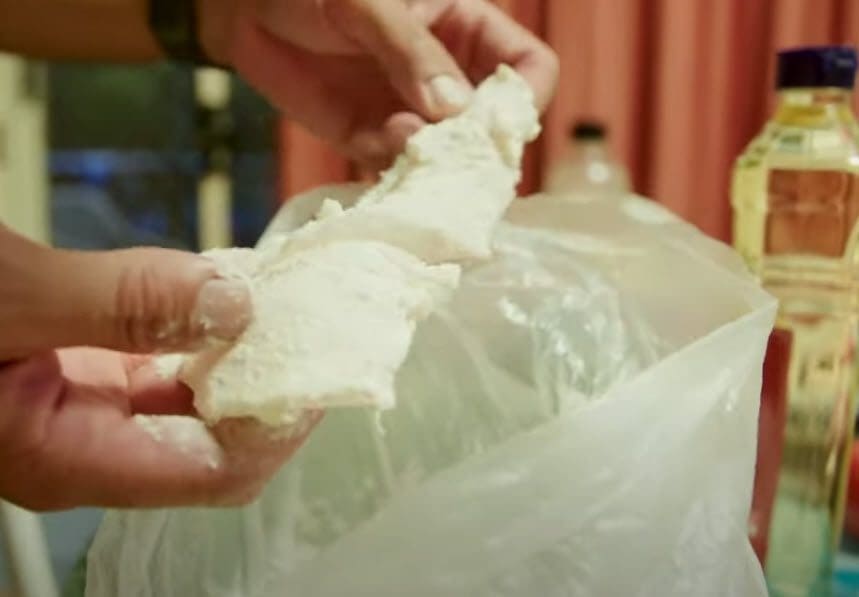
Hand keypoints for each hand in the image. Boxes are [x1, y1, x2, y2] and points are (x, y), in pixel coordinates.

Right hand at [0, 226, 317, 509]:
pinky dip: (206, 327)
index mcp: (73, 458)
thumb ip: (119, 304)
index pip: (217, 471)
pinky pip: (172, 362)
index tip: (317, 358)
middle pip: (221, 437)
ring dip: (245, 349)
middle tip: (316, 318)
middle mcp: (94, 445)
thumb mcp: (12, 300)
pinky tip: (229, 287)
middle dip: (273, 381)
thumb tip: (236, 305)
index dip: (278, 424)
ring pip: (201, 397)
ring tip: (287, 296)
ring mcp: (94, 407)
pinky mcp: (93, 370)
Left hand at [201, 0, 558, 168]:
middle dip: (475, 146)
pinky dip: (392, 172)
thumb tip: (454, 111)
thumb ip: (412, 51)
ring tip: (395, 140)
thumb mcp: (369, 3)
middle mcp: (449, 78)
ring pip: (447, 158)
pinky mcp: (372, 142)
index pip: (528, 68)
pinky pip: (399, 170)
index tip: (500, 126)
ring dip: (430, 163)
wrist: (243, 8)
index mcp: (466, 29)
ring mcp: (412, 114)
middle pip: (492, 126)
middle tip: (446, 153)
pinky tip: (370, 145)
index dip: (524, 99)